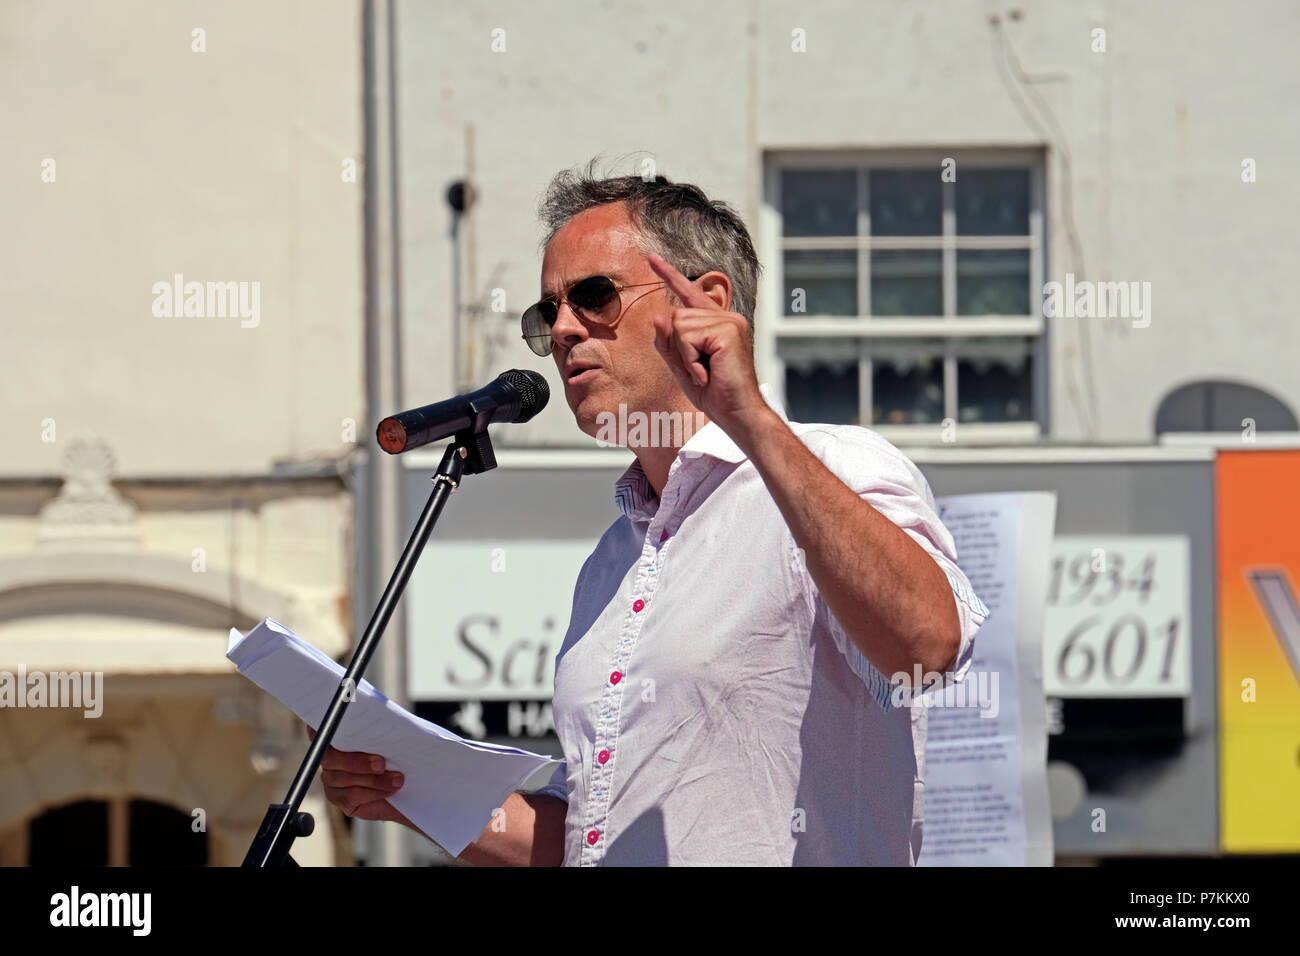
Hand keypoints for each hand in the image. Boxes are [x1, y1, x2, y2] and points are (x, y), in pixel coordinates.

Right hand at [308, 726, 413, 827]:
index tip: (327, 724)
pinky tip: (389, 790)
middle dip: (358, 761)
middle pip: (331, 758)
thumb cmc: (398, 754)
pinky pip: (351, 796)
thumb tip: (379, 720)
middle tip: (381, 764)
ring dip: (374, 780)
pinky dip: (374, 793)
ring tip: (397, 780)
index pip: (318, 730)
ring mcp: (332, 780)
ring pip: (344, 779)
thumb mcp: (390, 738)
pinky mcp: (340, 799)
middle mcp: (330, 758)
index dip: (316, 729)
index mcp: (337, 736)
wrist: (407, 784)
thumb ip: (377, 730)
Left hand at [647, 252, 768, 435]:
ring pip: (679, 326)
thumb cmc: (714, 393)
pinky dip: (690, 360)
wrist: (737, 414)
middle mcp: (726, 317)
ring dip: (684, 355)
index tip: (652, 258)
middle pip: (675, 316)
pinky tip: (707, 372)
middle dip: (677, 348)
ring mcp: (729, 321)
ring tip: (705, 372)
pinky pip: (687, 337)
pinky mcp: (728, 330)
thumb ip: (668, 342)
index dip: (670, 275)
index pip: (689, 294)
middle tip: (699, 371)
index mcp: (716, 324)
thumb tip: (658, 315)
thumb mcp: (682, 367)